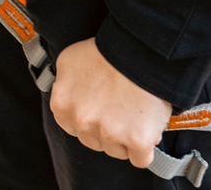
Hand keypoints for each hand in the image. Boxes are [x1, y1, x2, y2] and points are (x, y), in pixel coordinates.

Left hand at [49, 38, 171, 168]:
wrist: (139, 50)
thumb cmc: (106, 51)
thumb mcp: (70, 61)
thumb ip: (64, 84)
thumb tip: (70, 98)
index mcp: (62, 105)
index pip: (73, 127)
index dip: (90, 118)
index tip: (101, 108)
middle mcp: (82, 122)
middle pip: (94, 141)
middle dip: (107, 129)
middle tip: (120, 108)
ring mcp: (109, 133)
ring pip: (117, 151)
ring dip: (126, 138)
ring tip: (134, 113)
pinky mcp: (136, 141)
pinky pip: (141, 160)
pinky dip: (146, 148)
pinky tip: (147, 129)